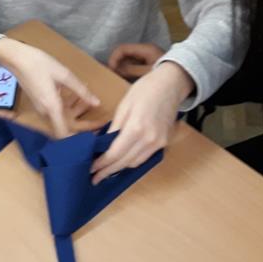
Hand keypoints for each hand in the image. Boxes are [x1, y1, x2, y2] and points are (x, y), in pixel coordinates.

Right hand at [0, 38, 99, 137]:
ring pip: (64, 116)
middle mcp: (46, 112)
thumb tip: (97, 104)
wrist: (17, 58)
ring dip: (78, 109)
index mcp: (52, 108)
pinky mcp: (41, 103)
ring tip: (92, 98)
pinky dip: (70, 104)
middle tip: (102, 120)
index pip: (63, 134)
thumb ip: (81, 91)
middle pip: (67, 126)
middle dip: (85, 124)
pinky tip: (80, 92)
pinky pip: (58, 109)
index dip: (77, 140)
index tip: (92, 140)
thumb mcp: (65, 75)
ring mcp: (42, 108)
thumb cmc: (40, 64)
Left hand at [91, 62, 192, 182]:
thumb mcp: (123, 106)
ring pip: (135, 163)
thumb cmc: (145, 90)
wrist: (171, 84)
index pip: (115, 153)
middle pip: (125, 162)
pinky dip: (131, 161)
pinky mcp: (164, 142)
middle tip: (94, 177)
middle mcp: (149, 139)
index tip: (91, 168)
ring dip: (119, 168)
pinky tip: (121, 161)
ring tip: (105, 171)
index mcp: (136, 128)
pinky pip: (145, 158)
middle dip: (108, 171)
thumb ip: (114, 128)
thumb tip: (102, 144)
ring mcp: (159, 143)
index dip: (101, 164)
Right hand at [108, 43, 165, 80]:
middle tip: (113, 75)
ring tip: (119, 79)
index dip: (114, 58)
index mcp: (145, 49)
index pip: (122, 49)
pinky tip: (128, 80)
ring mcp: (148, 58)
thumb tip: (117, 69)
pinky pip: (135, 66)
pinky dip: (129, 72)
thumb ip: (131, 70)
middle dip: (117, 64)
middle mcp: (146, 51)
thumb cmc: (169, 75)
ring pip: (129, 61)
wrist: (187, 79)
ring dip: (122, 69)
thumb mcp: (147, 73)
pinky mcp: (150, 65)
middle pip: (125, 54)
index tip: (110, 70)